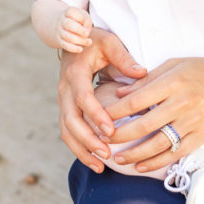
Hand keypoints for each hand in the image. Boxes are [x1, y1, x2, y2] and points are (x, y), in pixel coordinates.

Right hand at [55, 6, 92, 52]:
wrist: (58, 25)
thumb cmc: (76, 19)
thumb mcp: (82, 15)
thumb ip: (87, 20)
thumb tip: (87, 32)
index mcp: (68, 12)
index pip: (72, 12)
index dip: (81, 18)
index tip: (86, 22)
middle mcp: (62, 21)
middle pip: (68, 24)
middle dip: (79, 30)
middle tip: (87, 33)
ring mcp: (59, 31)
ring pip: (67, 36)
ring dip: (80, 40)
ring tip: (89, 42)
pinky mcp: (59, 41)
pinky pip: (65, 45)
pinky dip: (73, 48)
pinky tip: (81, 49)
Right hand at [57, 27, 146, 171]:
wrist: (72, 38)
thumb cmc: (94, 40)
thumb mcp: (109, 42)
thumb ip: (123, 57)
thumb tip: (141, 72)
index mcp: (75, 73)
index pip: (83, 99)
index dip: (96, 116)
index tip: (111, 130)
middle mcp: (65, 89)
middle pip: (71, 120)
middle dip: (88, 140)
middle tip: (107, 154)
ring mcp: (62, 100)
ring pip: (66, 130)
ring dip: (81, 149)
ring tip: (101, 165)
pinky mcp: (65, 107)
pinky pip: (68, 132)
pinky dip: (78, 148)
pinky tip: (94, 161)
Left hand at [101, 57, 203, 173]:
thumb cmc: (203, 71)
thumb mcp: (176, 65)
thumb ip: (148, 79)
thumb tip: (120, 93)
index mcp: (174, 82)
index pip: (137, 100)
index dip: (116, 111)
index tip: (100, 117)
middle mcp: (182, 103)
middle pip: (144, 124)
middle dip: (120, 135)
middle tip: (102, 140)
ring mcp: (193, 122)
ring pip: (158, 143)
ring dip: (134, 153)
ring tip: (117, 158)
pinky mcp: (202, 136)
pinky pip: (175, 153)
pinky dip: (156, 162)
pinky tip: (140, 166)